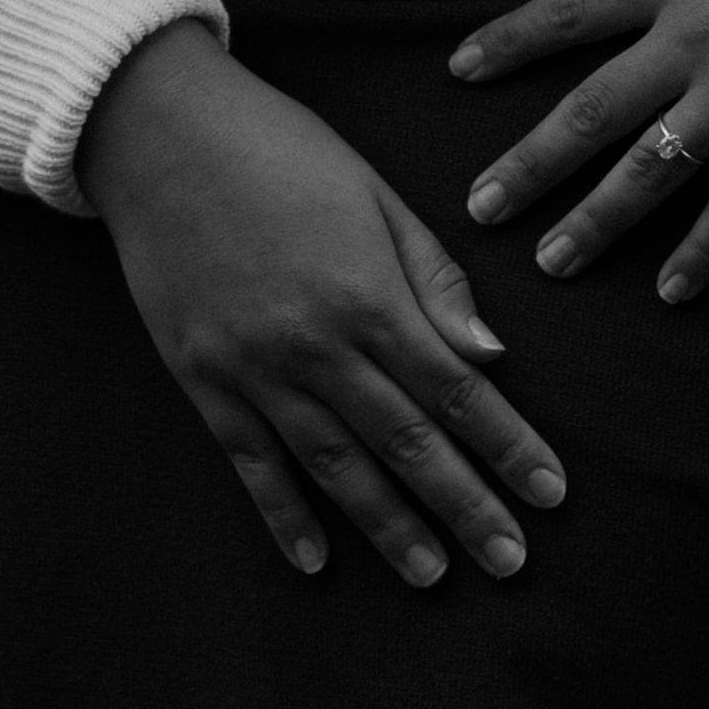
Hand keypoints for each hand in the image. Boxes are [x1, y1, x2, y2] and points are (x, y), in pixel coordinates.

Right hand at [77, 21, 569, 588]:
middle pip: (407, 443)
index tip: (550, 496)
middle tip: (512, 562)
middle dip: (466, 506)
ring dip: (389, 527)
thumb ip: (433, 279)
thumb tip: (489, 354)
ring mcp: (254, 369)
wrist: (158, 132)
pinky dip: (285, 516)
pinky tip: (316, 561)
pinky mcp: (202, 379)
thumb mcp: (374, 194)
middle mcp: (315, 345)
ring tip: (433, 576)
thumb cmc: (279, 149)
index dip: (508, 446)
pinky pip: (251, 463)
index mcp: (369, 294)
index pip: (457, 389)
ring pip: (335, 467)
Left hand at [450, 0, 708, 301]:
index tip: (459, 71)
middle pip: (591, 106)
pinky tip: (670, 293)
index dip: (512, 40)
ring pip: (647, 169)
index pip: (575, 8)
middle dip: (529, 162)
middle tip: (477, 209)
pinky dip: (701, 253)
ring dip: (593, 221)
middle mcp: (698, 39)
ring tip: (550, 263)